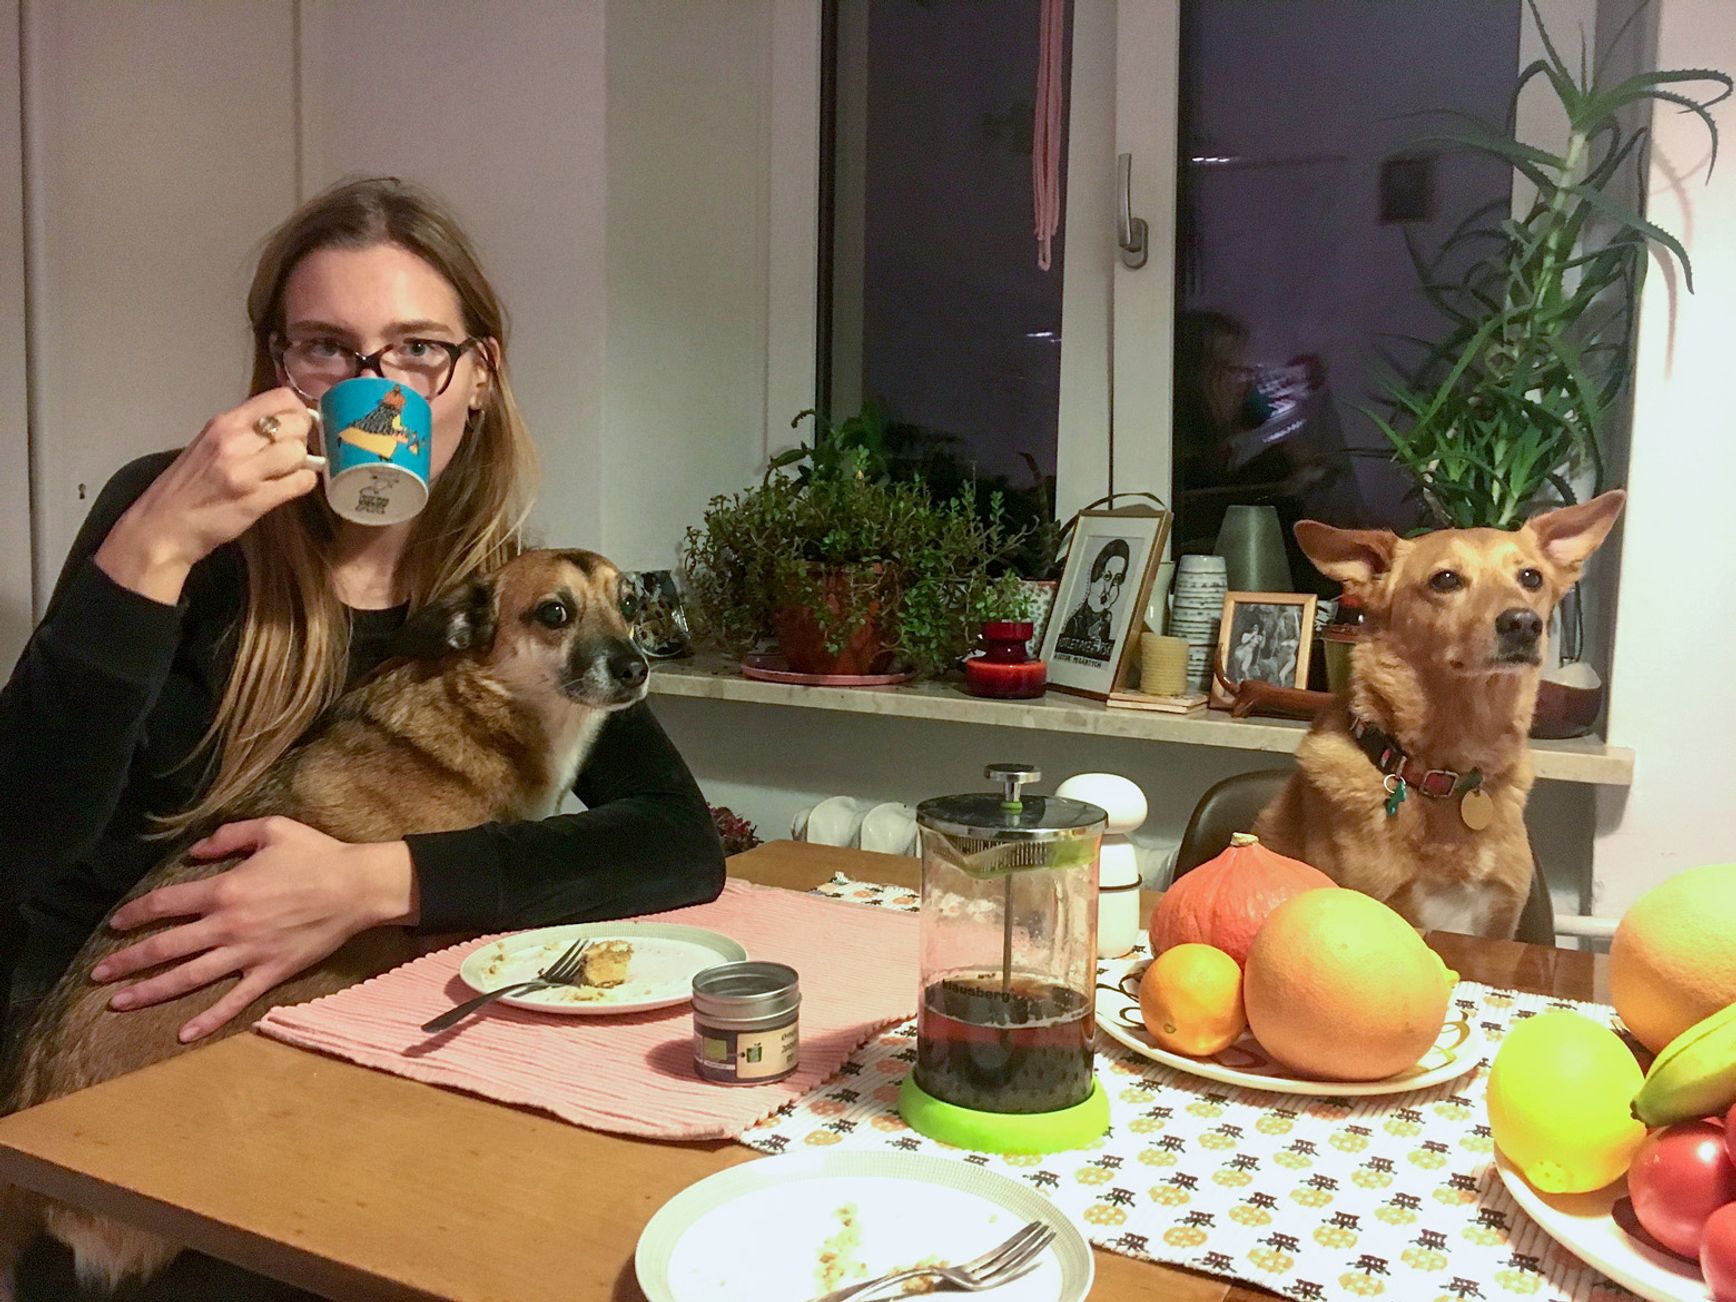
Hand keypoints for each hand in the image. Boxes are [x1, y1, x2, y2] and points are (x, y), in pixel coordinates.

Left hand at [92, 817, 417, 1042]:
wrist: (358, 887)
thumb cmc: (316, 855)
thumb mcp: (272, 829)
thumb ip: (228, 837)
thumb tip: (195, 852)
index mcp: (225, 890)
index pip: (166, 904)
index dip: (136, 914)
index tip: (115, 924)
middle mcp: (228, 926)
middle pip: (166, 947)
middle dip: (128, 962)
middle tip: (98, 975)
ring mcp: (248, 953)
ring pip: (189, 977)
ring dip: (151, 991)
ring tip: (120, 1003)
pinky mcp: (270, 972)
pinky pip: (234, 1000)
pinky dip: (208, 1019)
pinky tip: (184, 1035)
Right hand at [95, 387, 320, 603]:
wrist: (161, 527)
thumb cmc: (186, 487)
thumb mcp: (209, 444)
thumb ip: (244, 431)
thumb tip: (284, 423)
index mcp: (225, 423)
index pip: (282, 398)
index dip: (299, 411)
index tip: (297, 426)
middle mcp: (234, 440)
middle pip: (296, 424)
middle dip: (303, 439)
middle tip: (292, 454)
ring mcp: (244, 471)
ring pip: (299, 453)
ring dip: (301, 464)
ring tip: (287, 473)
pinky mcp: (255, 499)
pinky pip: (300, 483)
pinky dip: (303, 484)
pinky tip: (290, 488)